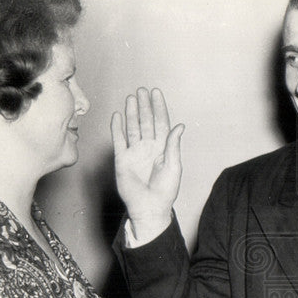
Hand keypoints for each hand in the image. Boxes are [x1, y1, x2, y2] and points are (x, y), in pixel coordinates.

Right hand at [111, 87, 183, 243]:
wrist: (150, 207)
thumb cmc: (165, 191)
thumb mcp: (174, 166)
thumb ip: (173, 145)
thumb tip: (179, 125)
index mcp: (163, 148)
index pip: (161, 123)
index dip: (159, 108)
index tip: (156, 93)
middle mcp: (149, 147)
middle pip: (146, 122)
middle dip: (144, 106)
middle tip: (142, 90)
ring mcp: (135, 152)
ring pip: (132, 127)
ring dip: (131, 113)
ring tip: (131, 97)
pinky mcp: (122, 160)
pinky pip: (119, 140)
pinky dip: (117, 128)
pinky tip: (118, 116)